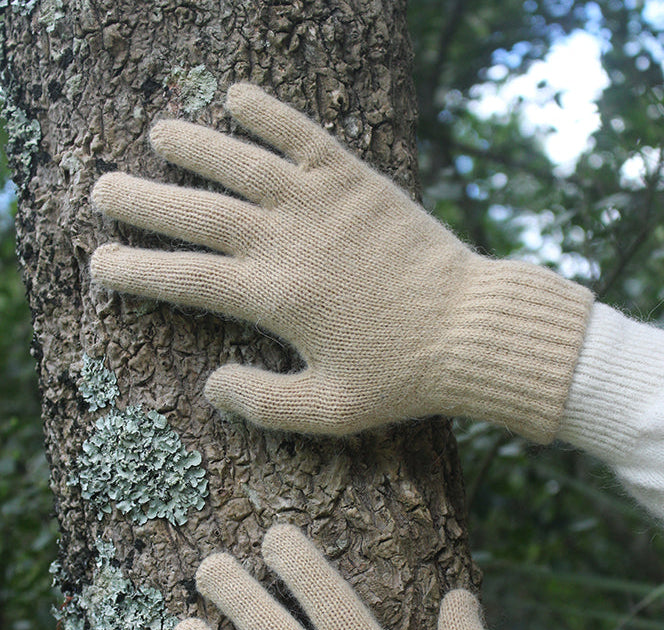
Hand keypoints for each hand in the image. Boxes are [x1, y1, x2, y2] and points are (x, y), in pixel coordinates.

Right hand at [91, 83, 591, 442]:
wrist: (473, 328)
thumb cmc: (404, 376)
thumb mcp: (332, 411)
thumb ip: (265, 403)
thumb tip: (212, 386)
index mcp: (276, 298)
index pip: (187, 278)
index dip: (138, 270)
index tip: (102, 264)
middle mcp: (289, 241)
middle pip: (198, 213)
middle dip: (143, 201)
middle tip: (104, 189)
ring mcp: (323, 204)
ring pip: (241, 162)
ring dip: (193, 146)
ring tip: (157, 135)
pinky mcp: (358, 180)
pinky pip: (303, 134)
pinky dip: (269, 112)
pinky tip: (237, 97)